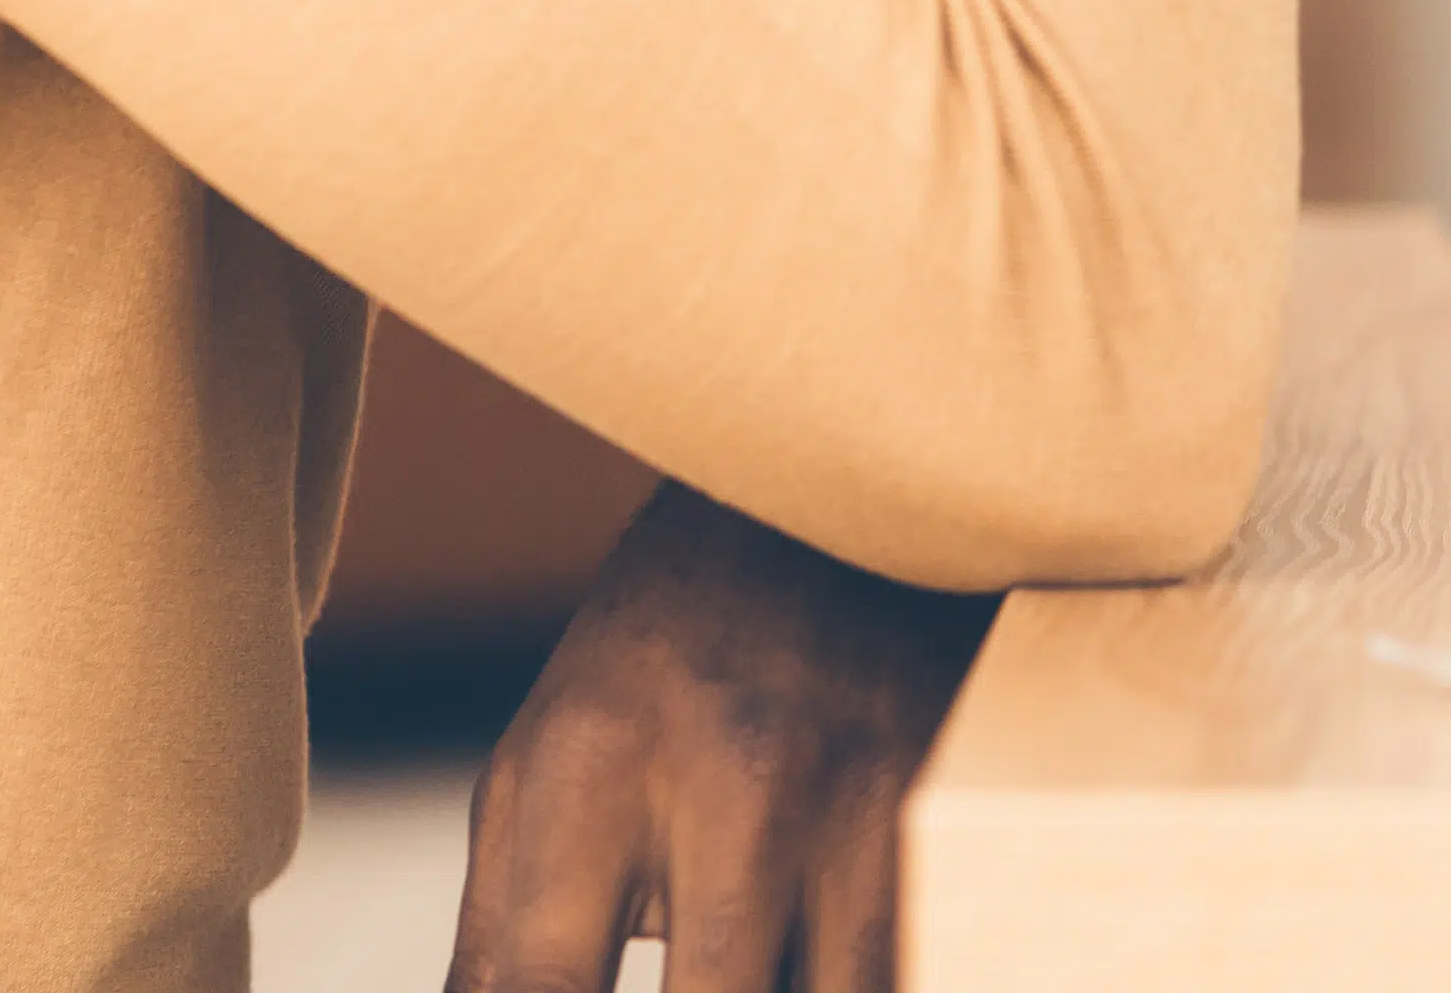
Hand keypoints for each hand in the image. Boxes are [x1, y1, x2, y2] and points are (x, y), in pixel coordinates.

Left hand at [446, 482, 999, 992]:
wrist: (822, 506)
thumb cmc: (651, 670)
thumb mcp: (538, 776)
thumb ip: (501, 948)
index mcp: (593, 771)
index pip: (539, 990)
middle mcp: (733, 784)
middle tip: (695, 983)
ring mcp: (860, 799)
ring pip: (843, 992)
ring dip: (795, 987)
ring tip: (749, 965)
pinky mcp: (948, 814)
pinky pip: (910, 962)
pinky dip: (860, 971)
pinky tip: (812, 955)